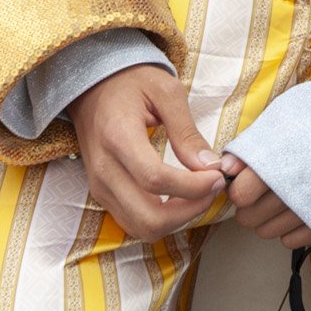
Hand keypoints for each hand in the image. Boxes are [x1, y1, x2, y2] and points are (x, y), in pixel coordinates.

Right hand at [66, 64, 224, 237]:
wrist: (92, 86)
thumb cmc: (132, 82)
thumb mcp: (166, 93)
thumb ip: (187, 132)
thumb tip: (210, 167)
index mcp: (118, 137)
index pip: (155, 180)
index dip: (192, 187)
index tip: (217, 177)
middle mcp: (103, 169)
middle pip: (148, 217)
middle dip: (189, 211)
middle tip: (212, 189)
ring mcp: (99, 186)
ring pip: (141, 227)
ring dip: (177, 219)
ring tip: (199, 193)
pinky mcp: (102, 194)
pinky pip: (133, 222)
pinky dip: (161, 219)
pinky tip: (180, 198)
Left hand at [217, 153, 310, 249]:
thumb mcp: (285, 121)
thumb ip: (253, 144)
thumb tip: (226, 168)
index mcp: (281, 161)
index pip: (241, 194)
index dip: (239, 188)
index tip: (245, 181)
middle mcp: (296, 189)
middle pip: (250, 217)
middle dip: (249, 207)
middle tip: (258, 193)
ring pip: (268, 232)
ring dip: (267, 219)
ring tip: (279, 201)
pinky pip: (290, 241)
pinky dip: (288, 230)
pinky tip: (296, 212)